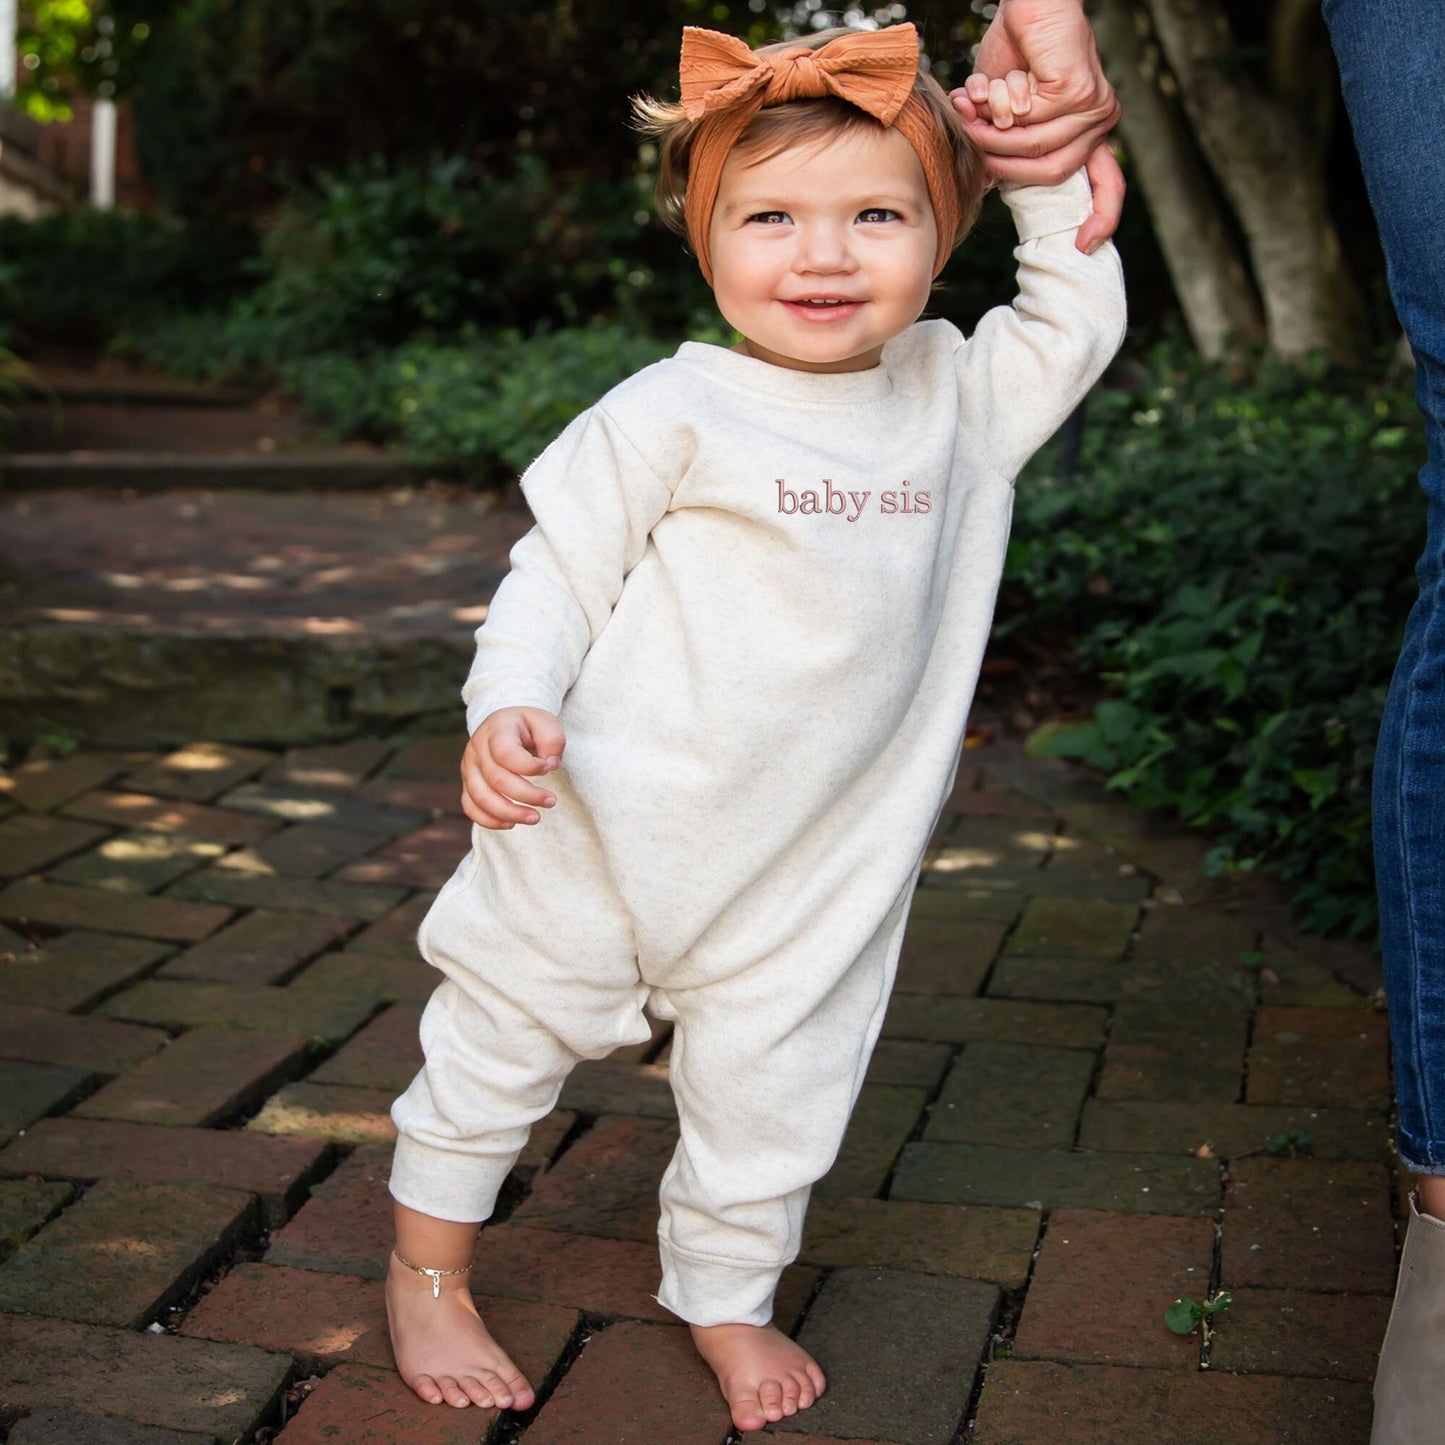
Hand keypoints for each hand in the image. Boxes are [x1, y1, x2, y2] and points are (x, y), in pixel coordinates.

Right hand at [460, 707, 563, 828]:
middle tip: (551, 801)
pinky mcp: (467, 784)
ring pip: (481, 798)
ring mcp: (469, 768)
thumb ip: (553, 741)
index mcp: (496, 730)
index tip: (549, 768)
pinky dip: (489, 820)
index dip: (529, 767)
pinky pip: (471, 807)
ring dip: (510, 813)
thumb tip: (549, 766)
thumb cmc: (527, 726)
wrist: (503, 724)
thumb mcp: (545, 722)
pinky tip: (511, 823)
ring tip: (534, 818)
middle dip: (527, 796)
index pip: (506, 754)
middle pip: (496, 780)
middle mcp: (477, 749)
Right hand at [950, 0, 1122, 247]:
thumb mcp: (1008, 113)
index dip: (1101, 216)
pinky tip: (988, 91)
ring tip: (972, 115)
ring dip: (995, 136)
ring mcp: (1095, 105)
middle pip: (1053, 173)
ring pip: (1037, 147)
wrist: (1027, 3)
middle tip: (975, 144)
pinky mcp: (1079, 90)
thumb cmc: (1014, 54)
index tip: (1083, 245)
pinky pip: (1030, 121)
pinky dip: (1002, 109)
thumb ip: (1009, 146)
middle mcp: (1100, 120)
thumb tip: (991, 186)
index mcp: (1090, 131)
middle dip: (1006, 164)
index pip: (1108, 183)